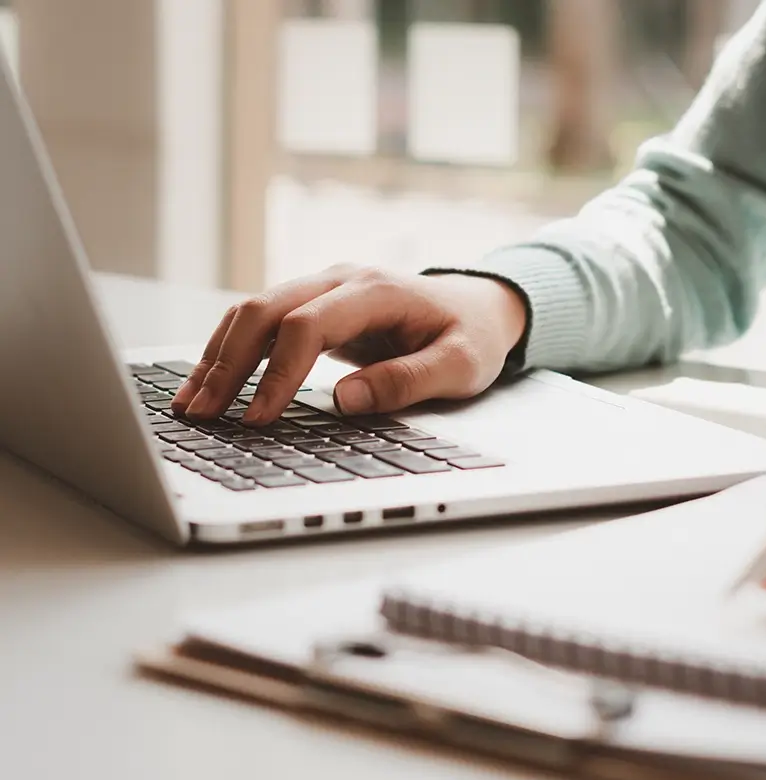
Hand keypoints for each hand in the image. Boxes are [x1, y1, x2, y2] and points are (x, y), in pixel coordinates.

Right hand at [171, 266, 527, 423]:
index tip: (258, 418)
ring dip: (218, 357)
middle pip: (265, 310)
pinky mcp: (314, 305)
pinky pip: (261, 323)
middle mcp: (340, 280)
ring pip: (252, 312)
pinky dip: (231, 351)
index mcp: (376, 291)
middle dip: (228, 363)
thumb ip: (407, 381)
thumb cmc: (472, 337)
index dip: (278, 372)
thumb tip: (346, 399)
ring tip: (190, 405)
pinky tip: (210, 384)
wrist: (480, 306)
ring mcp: (323, 288)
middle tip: (202, 414)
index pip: (308, 325)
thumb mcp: (460, 366)